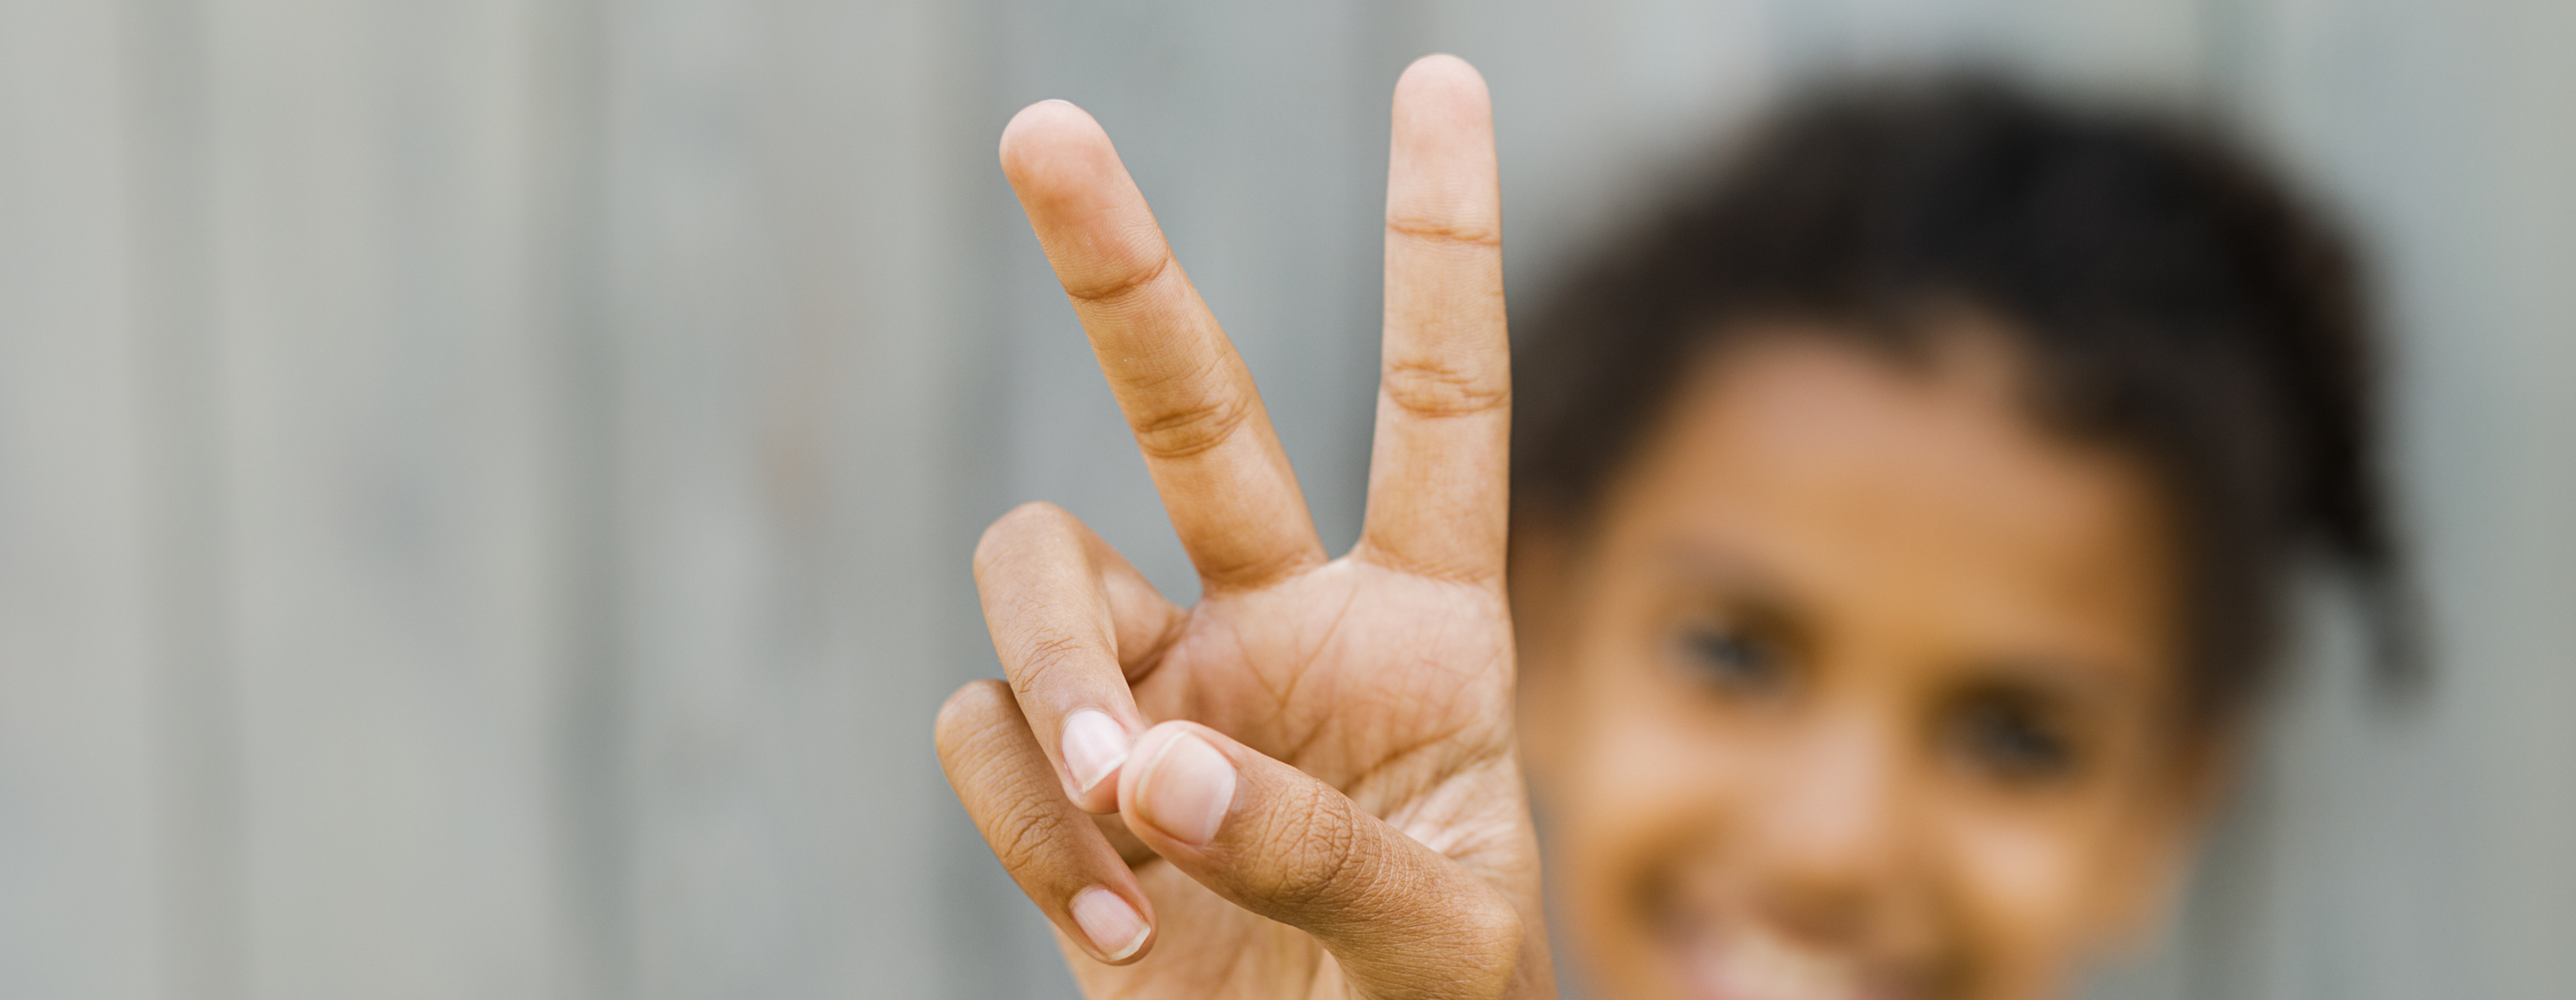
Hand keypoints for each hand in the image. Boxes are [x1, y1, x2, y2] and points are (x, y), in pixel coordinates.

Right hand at [934, 56, 1548, 999]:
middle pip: (1190, 403)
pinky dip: (1030, 823)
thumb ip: (1312, 845)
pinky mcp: (1062, 777)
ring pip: (1036, 571)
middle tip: (1043, 130)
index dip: (1438, 246)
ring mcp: (1160, 689)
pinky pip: (985, 732)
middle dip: (1118, 267)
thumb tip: (1142, 762)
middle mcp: (1281, 621)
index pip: (1439, 403)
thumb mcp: (1436, 939)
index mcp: (1425, 626)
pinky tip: (1120, 925)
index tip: (1440, 80)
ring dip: (1056, 680)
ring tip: (1124, 821)